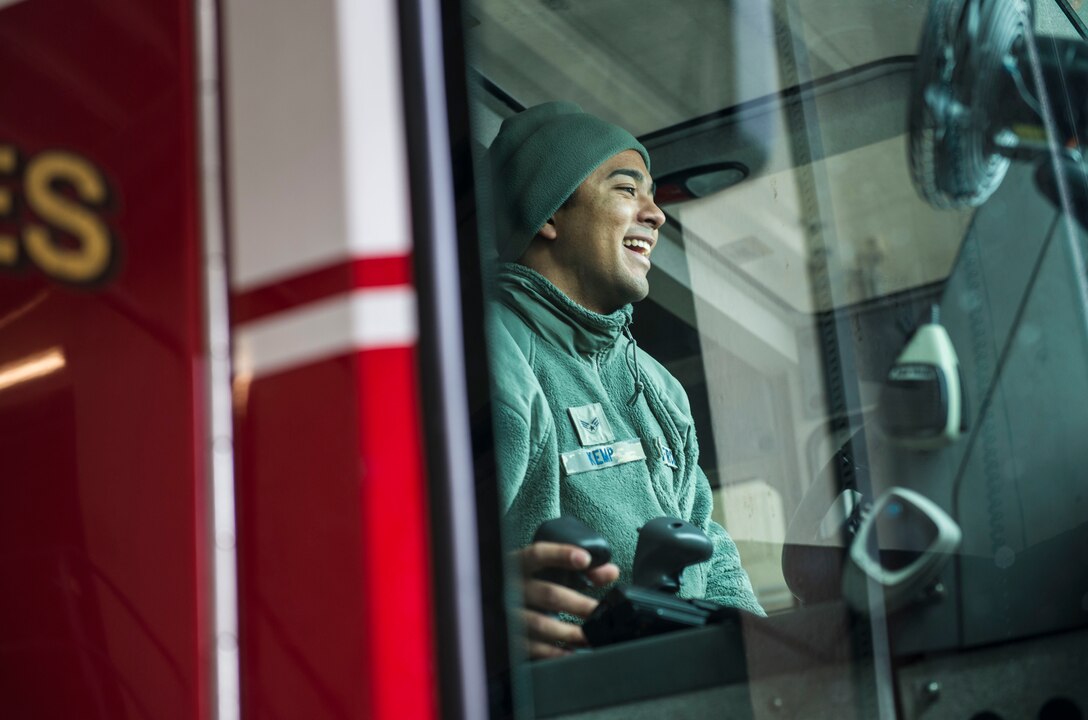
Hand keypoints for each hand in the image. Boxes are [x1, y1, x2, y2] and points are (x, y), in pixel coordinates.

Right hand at [513, 541, 619, 658]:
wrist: (495, 602)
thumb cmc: (532, 584)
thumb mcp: (551, 573)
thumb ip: (581, 571)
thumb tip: (611, 572)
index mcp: (520, 564)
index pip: (538, 554)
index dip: (561, 555)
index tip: (585, 559)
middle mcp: (512, 587)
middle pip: (548, 594)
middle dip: (578, 604)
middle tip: (599, 611)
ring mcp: (510, 613)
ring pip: (541, 624)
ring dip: (570, 632)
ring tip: (591, 636)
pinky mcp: (510, 637)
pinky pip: (532, 647)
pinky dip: (553, 652)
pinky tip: (570, 652)